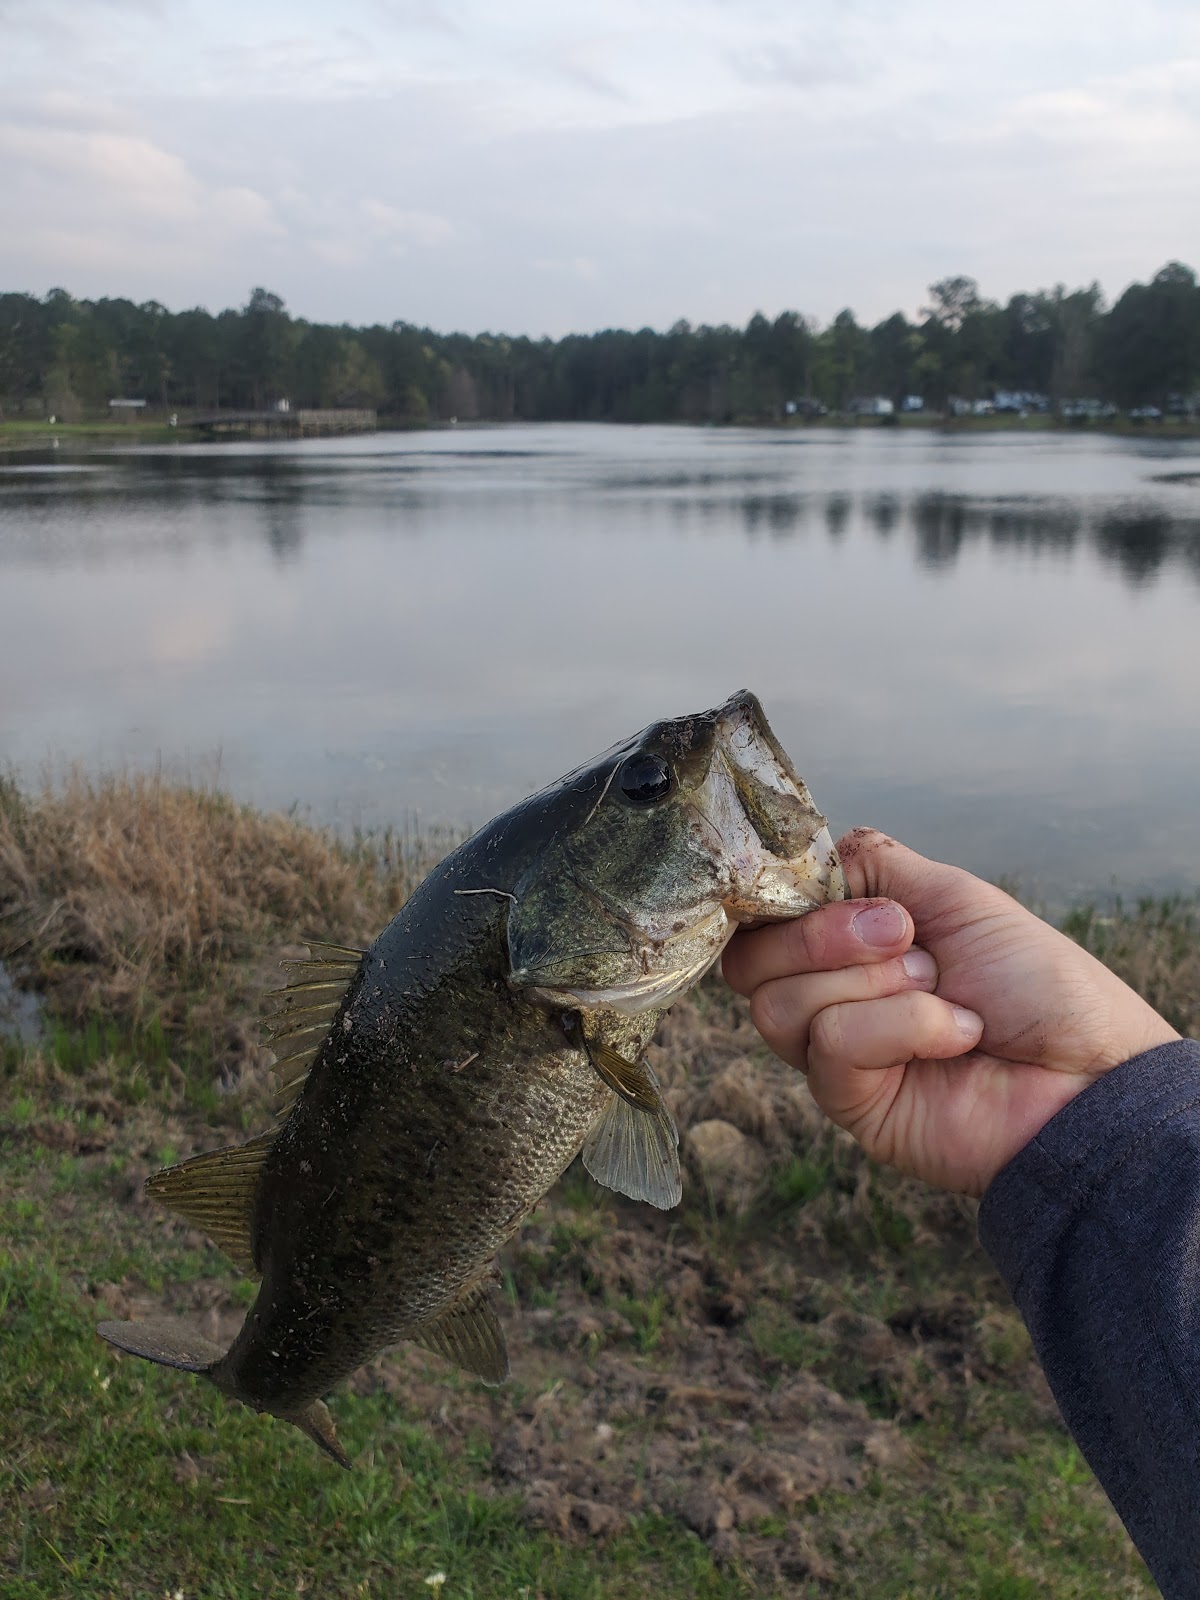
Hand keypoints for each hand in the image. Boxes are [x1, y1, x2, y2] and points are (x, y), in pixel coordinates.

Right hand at [722, 829, 1179, 1195]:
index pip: (761, 919)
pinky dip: (900, 1026)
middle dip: (823, 936)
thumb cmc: (1037, 984)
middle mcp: (830, 996)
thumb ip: (874, 864)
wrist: (1090, 1070)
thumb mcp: (954, 897)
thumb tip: (808, 851)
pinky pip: (831, 1044)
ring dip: (873, 984)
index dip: (778, 898)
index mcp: (846, 944)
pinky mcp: (852, 1102)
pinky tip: (955, 1036)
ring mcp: (836, 1053)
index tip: (830, 886)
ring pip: (777, 1005)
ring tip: (941, 990)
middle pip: (749, 962)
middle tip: (905, 935)